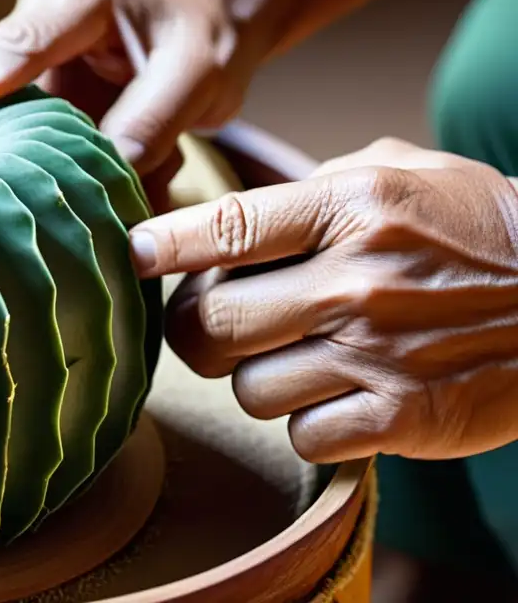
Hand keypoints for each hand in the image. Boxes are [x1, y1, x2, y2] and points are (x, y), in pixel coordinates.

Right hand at [0, 0, 265, 209]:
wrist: (220, 8)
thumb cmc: (213, 31)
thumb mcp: (201, 75)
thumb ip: (152, 120)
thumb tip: (106, 172)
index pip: (22, 40)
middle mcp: (44, 12)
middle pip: (5, 87)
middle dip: (22, 144)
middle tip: (39, 196)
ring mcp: (39, 48)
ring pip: (22, 116)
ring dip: (59, 158)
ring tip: (111, 181)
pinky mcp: (44, 79)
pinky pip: (43, 128)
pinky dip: (74, 156)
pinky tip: (111, 167)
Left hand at [129, 137, 517, 463]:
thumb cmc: (476, 228)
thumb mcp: (400, 172)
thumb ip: (311, 186)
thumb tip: (226, 211)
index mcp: (350, 207)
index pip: (225, 227)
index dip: (163, 244)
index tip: (132, 255)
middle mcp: (356, 280)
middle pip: (210, 326)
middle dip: (198, 331)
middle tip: (220, 325)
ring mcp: (379, 354)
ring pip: (248, 389)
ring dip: (260, 379)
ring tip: (302, 358)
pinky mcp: (403, 418)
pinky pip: (302, 437)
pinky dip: (310, 424)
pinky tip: (341, 395)